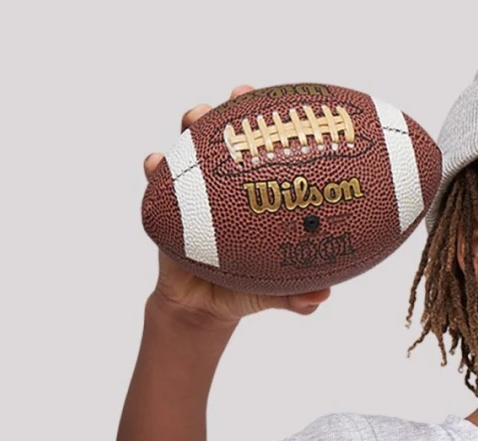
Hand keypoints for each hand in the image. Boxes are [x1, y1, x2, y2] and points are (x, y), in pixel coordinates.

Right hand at [144, 87, 332, 325]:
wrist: (203, 308)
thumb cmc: (245, 289)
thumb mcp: (274, 293)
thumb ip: (297, 297)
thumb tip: (322, 297)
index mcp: (255, 193)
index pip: (265, 151)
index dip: (275, 124)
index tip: (286, 105)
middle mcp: (225, 183)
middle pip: (227, 135)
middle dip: (233, 108)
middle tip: (239, 96)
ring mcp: (193, 188)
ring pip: (191, 146)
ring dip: (191, 125)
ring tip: (194, 119)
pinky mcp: (166, 203)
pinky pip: (157, 180)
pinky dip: (154, 166)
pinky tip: (154, 161)